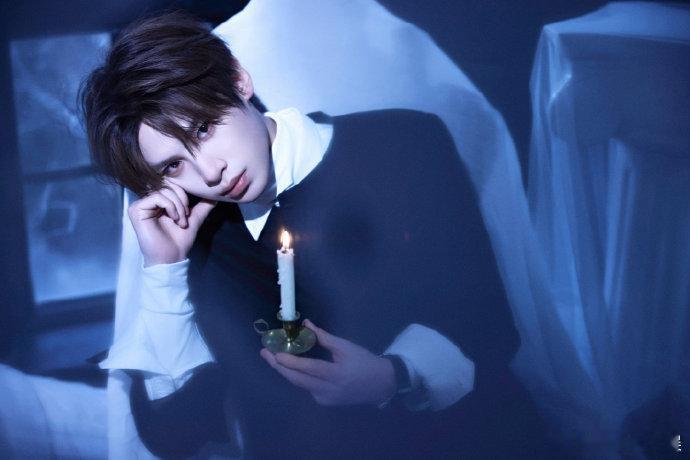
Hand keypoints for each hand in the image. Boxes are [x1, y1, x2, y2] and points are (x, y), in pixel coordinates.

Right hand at [128, 182, 215, 266]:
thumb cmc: (179, 241)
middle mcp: (148, 201)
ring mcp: (140, 205)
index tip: (188, 213)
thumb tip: (214, 195)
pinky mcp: (136, 210)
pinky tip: (173, 219)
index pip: (171, 185)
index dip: (184, 195)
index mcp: (159, 202)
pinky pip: (157, 197)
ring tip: (180, 222)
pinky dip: (170, 207)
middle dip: (182, 201)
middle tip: (185, 218)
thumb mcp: (194, 219)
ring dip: (178, 206)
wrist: (171, 257)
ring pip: (164, 191)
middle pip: (168, 185)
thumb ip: (203, 206)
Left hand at [260, 319, 395, 406]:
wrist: (381, 384)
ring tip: (273, 358)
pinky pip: (307, 388)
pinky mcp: (324, 402)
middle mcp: (327, 390)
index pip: (307, 368)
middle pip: (297, 380)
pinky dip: (298, 377)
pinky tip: (292, 367)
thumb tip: (306, 324)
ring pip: (299, 385)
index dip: (289, 361)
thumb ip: (324, 337)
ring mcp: (325, 399)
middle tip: (265, 354)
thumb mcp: (346, 347)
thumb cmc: (364, 361)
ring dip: (285, 371)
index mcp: (335, 374)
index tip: (274, 352)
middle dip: (278, 367)